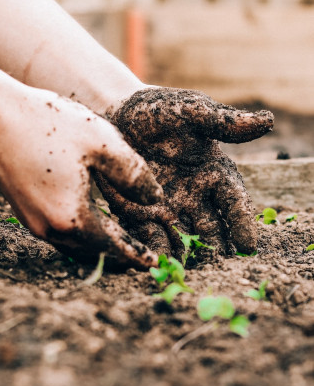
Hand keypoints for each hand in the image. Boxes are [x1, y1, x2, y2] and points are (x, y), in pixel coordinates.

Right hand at [0, 88, 162, 268]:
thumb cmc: (48, 124)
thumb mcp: (102, 143)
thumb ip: (134, 175)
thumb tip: (155, 199)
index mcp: (73, 218)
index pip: (114, 247)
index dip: (137, 255)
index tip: (155, 264)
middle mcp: (50, 229)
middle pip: (94, 252)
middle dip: (120, 255)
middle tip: (142, 255)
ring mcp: (33, 223)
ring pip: (76, 246)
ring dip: (100, 247)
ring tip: (121, 240)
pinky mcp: (24, 212)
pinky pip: (60, 234)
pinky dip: (81, 235)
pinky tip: (91, 221)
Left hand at [97, 88, 273, 256]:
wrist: (118, 115)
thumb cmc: (159, 111)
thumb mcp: (191, 111)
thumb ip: (223, 122)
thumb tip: (267, 122)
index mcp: (214, 174)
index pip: (233, 202)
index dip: (242, 223)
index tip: (248, 246)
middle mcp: (195, 197)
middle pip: (211, 229)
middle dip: (216, 250)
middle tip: (220, 270)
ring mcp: (168, 209)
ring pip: (183, 240)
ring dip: (188, 257)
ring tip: (190, 275)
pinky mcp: (141, 214)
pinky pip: (150, 237)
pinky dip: (155, 251)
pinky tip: (157, 265)